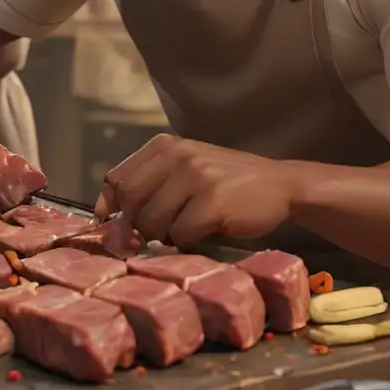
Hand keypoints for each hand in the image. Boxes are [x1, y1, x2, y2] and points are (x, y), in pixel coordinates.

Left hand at [95, 134, 294, 248]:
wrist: (280, 186)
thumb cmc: (227, 184)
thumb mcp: (186, 171)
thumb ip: (151, 186)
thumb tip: (109, 222)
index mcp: (164, 146)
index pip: (116, 178)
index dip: (109, 208)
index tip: (113, 228)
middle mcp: (177, 154)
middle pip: (130, 201)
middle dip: (137, 226)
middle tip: (158, 235)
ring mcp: (195, 176)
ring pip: (151, 221)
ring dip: (164, 237)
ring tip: (186, 230)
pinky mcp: (213, 201)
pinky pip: (180, 235)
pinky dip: (187, 243)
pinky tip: (204, 234)